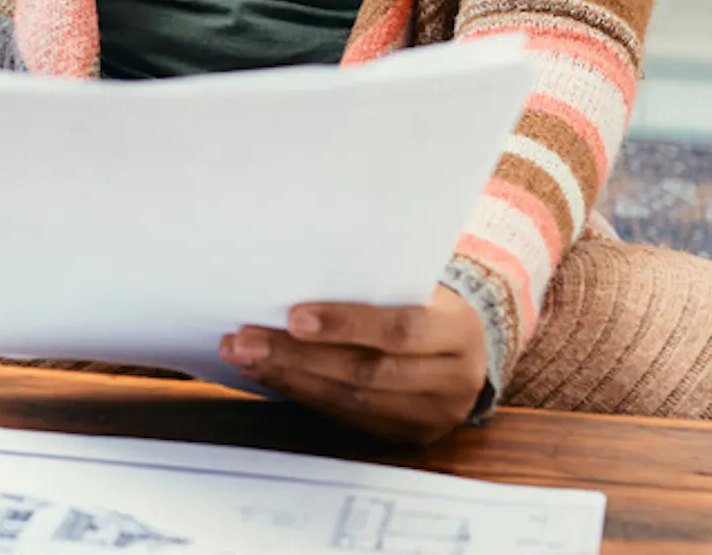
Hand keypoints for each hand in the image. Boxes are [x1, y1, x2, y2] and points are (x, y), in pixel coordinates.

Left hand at [221, 285, 488, 443]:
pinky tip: (270, 375)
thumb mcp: (418, 283)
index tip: (293, 317)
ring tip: (244, 356)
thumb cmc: (428, 301)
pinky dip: (304, 395)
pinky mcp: (407, 435)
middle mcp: (451, 380)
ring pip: (351, 401)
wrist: (467, 349)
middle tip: (244, 340)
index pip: (400, 330)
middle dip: (298, 356)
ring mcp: (431, 416)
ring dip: (290, 377)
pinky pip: (347, 417)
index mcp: (458, 331)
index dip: (345, 324)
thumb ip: (372, 283)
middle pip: (366, 372)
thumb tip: (295, 275)